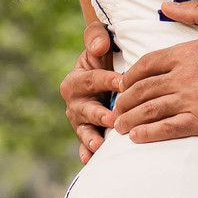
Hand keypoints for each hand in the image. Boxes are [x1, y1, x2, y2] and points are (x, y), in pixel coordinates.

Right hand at [60, 21, 121, 163]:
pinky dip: (86, 153)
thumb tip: (99, 44)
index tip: (122, 82)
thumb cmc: (102, 55)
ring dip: (91, 137)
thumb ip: (96, 37)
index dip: (106, 80)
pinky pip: (84, 145)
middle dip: (99, 113)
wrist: (102, 72)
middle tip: (113, 118)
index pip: (91, 79)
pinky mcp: (86, 133)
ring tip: (99, 144)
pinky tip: (90, 160)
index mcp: (76, 79)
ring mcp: (79, 120)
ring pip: (84, 129)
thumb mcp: (98, 42)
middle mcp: (74, 101)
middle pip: (85, 108)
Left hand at [113, 1, 197, 142]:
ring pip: (150, 110)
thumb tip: (165, 5)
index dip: (130, 76)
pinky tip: (137, 138)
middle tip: (116, 108)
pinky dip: (148, 134)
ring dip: (130, 119)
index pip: (146, 64)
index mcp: (188, 51)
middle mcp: (186, 75)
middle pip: (142, 89)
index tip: (124, 84)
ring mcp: (195, 99)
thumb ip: (195, 9)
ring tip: (119, 126)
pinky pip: (168, 129)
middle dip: (124, 100)